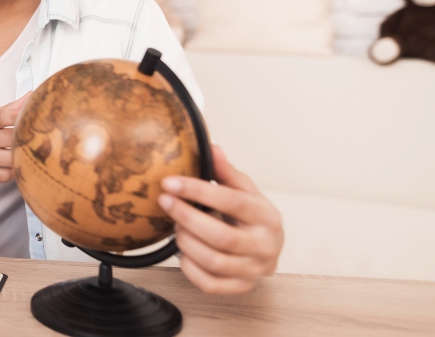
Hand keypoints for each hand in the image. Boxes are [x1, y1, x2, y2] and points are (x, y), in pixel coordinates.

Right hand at [0, 93, 28, 212]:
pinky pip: (4, 175)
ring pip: (11, 158)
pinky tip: (18, 165)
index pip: (3, 115)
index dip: (22, 113)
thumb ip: (4, 110)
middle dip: (30, 138)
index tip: (38, 112)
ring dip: (24, 156)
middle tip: (44, 138)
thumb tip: (30, 97)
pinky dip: (15, 171)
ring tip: (33, 153)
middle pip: (13, 138)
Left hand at [159, 144, 283, 294]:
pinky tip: (182, 252)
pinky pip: (210, 284)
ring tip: (175, 227)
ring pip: (213, 261)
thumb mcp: (245, 191)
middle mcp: (264, 245)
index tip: (170, 182)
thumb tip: (210, 147)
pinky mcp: (241, 287)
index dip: (197, 191)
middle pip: (221, 236)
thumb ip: (226, 172)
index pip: (231, 201)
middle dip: (186, 217)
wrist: (269, 249)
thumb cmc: (252, 217)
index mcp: (266, 216)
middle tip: (165, 202)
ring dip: (186, 242)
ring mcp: (253, 270)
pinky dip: (189, 268)